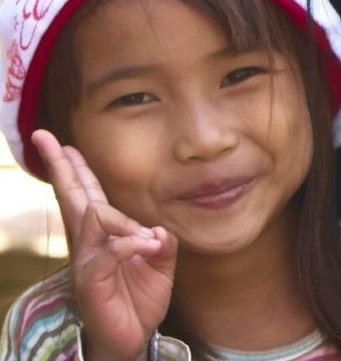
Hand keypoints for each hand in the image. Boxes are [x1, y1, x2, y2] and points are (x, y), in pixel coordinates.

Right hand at [32, 130, 176, 360]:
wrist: (133, 337)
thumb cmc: (139, 298)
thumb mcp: (160, 264)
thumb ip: (161, 242)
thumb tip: (158, 229)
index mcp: (102, 235)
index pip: (87, 195)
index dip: (75, 169)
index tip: (63, 144)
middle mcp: (88, 243)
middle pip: (73, 197)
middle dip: (60, 166)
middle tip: (44, 138)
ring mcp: (86, 261)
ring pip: (93, 219)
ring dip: (122, 220)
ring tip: (144, 235)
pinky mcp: (90, 280)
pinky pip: (108, 251)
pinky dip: (131, 244)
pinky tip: (148, 246)